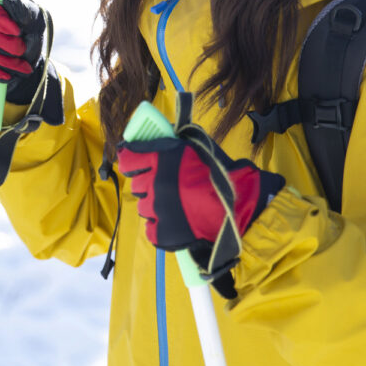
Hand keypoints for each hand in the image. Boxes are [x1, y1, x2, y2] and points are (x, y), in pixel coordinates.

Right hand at [0, 0, 46, 102]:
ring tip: (21, 66)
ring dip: (6, 62)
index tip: (17, 31)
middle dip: (8, 44)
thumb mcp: (34, 21)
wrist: (23, 68)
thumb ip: (25, 8)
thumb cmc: (27, 38)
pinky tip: (7, 75)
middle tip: (22, 50)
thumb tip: (9, 2)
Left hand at [117, 115, 283, 276]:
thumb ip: (173, 142)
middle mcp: (154, 183)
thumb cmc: (219, 172)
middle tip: (165, 186)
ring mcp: (157, 209)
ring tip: (175, 205)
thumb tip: (157, 134)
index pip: (128, 159)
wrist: (237, 204)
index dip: (130, 161)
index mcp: (160, 159)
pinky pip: (151, 228)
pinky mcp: (162, 232)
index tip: (134, 164)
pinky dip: (160, 225)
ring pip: (143, 207)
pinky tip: (176, 220)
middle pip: (136, 185)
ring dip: (155, 205)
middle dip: (147, 184)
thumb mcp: (195, 146)